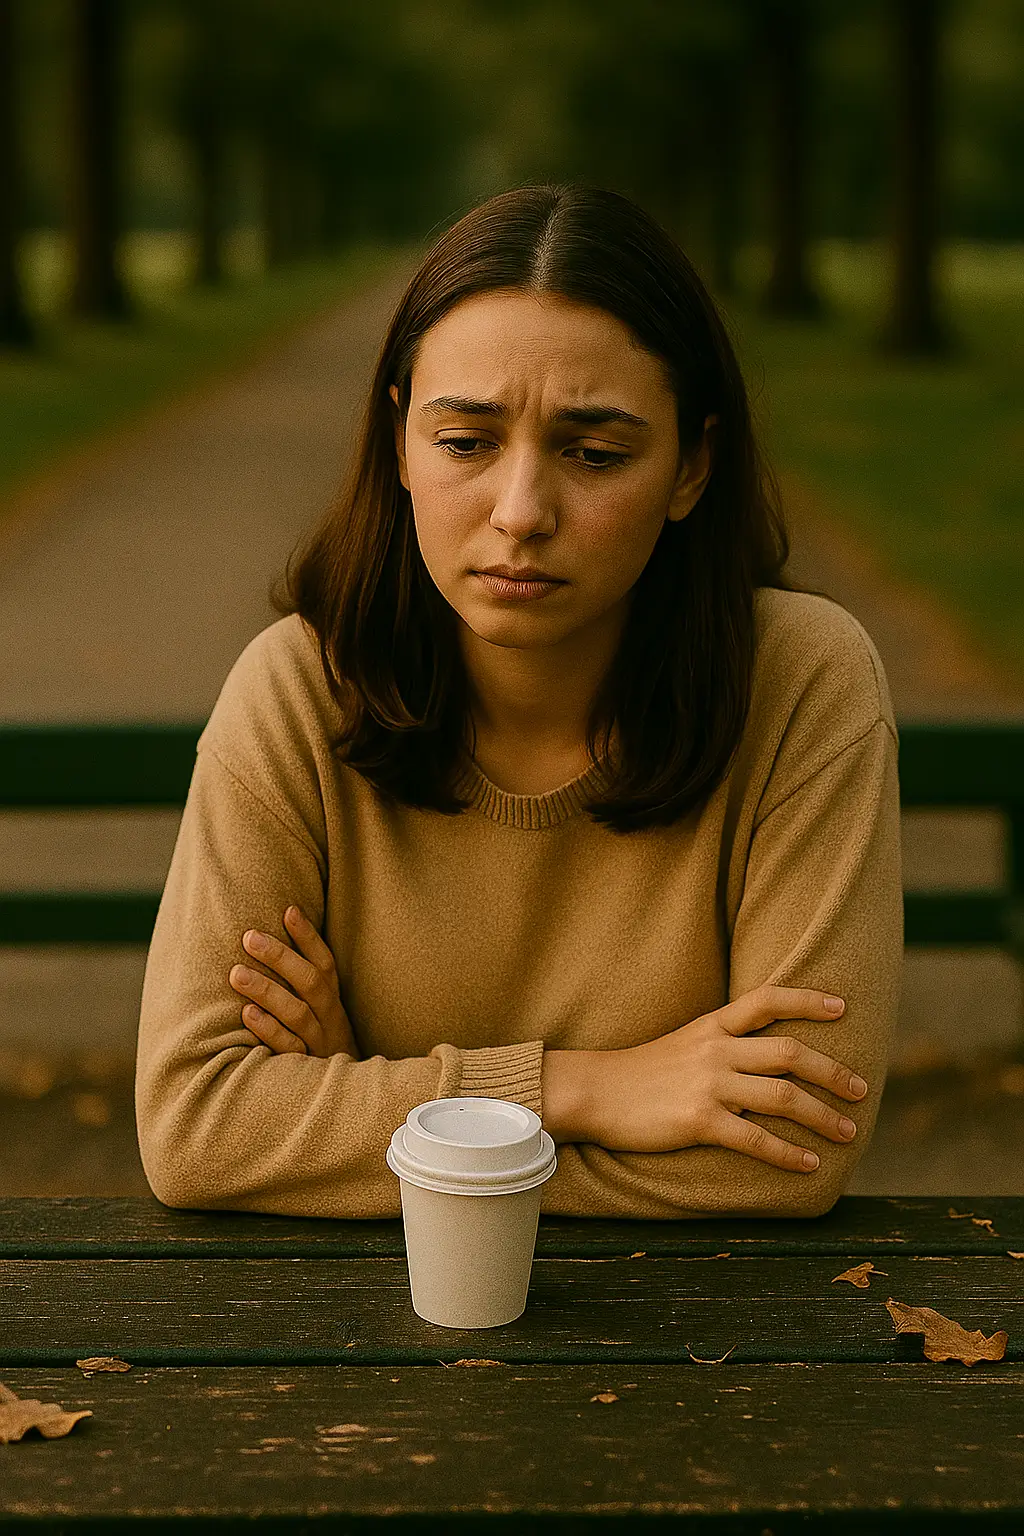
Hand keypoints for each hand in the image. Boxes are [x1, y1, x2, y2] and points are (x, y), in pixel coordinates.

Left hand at [229, 905, 359, 1058]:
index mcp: (332, 1001)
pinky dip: (269, 1029)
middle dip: (280, 957)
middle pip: (310, 982)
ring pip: (298, 1012)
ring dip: (267, 990)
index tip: (288, 910)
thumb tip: (275, 938)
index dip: (308, 937)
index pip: (324, 963)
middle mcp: (330, 1018)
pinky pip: (288, 1047)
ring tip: (237, 973)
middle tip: (249, 937)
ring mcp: (319, 1044)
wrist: (340, 1094)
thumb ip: (300, 983)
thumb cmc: (318, 1043)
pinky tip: (247, 1014)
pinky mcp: (304, 1068)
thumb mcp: (319, 1013)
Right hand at [582, 985, 868, 1173]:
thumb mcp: (684, 1042)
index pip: (768, 1000)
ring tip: (847, 1132)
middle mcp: (716, 1049)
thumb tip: (764, 1059)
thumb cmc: (639, 1071)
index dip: (808, 1000)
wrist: (594, 1091)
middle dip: (833, 1072)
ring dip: (823, 1116)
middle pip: (790, 1053)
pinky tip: (808, 1164)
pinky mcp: (699, 1120)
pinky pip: (756, 1139)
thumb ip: (721, 1043)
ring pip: (783, 1096)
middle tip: (861, 1089)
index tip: (843, 1007)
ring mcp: (709, 1084)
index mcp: (713, 1025)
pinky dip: (788, 1153)